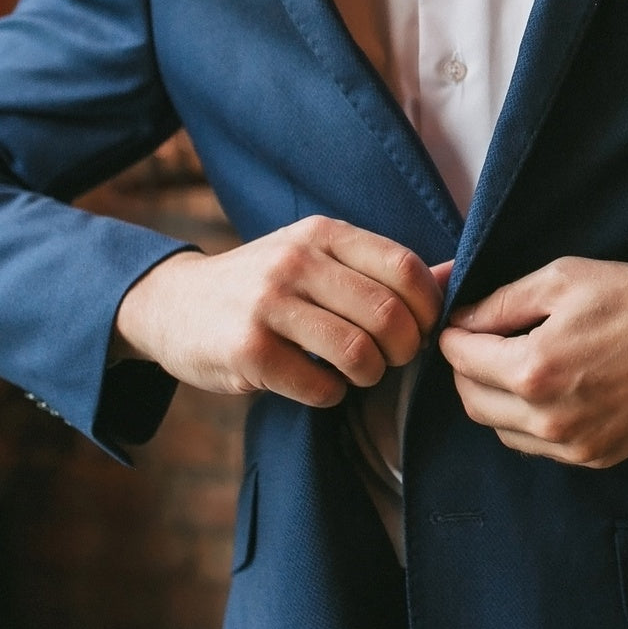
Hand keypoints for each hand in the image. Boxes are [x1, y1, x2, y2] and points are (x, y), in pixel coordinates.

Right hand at [111, 216, 449, 407]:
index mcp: (322, 234)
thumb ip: (382, 268)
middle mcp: (295, 261)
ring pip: (359, 354)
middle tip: (392, 360)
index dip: (427, 310)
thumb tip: (456, 272)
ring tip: (357, 373)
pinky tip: (318, 384)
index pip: (406, 270)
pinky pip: (320, 386)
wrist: (171, 305)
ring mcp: (268, 305)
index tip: (419, 329)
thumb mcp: (318, 259)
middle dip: (404, 350)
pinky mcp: (247, 350)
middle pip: (389, 316)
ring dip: (370, 376)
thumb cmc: (264, 286)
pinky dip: (331, 394)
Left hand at [438, 257, 627, 468]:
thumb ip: (504, 300)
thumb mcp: (567, 278)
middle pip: (471, 400)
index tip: (465, 320)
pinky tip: (549, 389)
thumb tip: (465, 319)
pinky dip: (528, 419)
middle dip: (467, 368)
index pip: (459, 358)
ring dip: (495, 397)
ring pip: (500, 429)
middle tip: (484, 340)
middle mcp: (547, 418)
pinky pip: (537, 446)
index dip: (455, 333)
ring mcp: (572, 445)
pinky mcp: (595, 457)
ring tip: (519, 363)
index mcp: (534, 370)